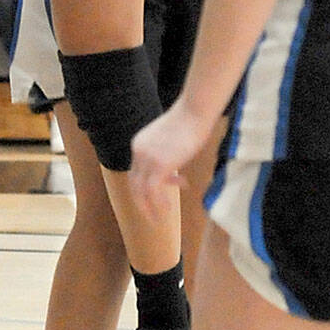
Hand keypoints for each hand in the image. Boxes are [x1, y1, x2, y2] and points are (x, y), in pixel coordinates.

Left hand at [130, 98, 209, 218]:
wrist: (195, 110)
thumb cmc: (191, 120)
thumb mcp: (171, 137)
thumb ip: (166, 152)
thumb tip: (172, 167)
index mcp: (139, 144)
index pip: (139, 170)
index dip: (151, 183)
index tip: (175, 183)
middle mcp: (138, 151)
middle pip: (134, 183)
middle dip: (143, 201)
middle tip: (152, 214)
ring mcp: (147, 159)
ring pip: (141, 191)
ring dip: (150, 208)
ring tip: (160, 220)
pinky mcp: (159, 165)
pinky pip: (153, 192)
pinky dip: (159, 204)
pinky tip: (168, 211)